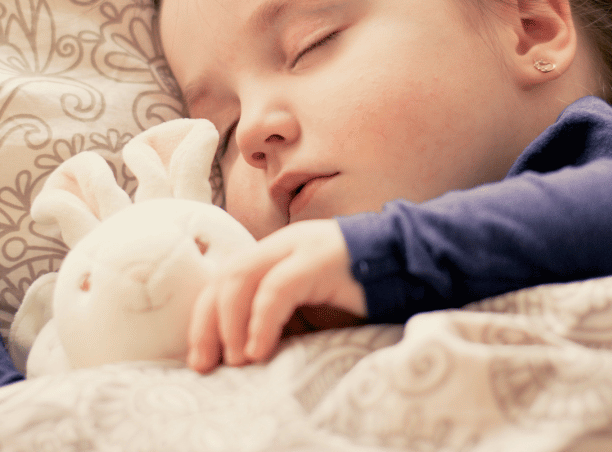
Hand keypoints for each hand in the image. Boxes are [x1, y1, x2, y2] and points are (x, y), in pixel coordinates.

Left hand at [186, 219, 366, 372]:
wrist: (410, 267)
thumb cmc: (361, 294)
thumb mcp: (312, 309)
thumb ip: (281, 319)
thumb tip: (243, 356)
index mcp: (275, 254)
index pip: (224, 279)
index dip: (204, 318)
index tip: (200, 358)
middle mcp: (281, 245)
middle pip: (225, 277)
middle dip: (207, 323)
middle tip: (205, 365)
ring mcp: (300, 248)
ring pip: (242, 277)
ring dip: (230, 323)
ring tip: (235, 360)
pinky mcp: (320, 259)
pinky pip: (278, 288)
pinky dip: (261, 320)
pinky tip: (258, 349)